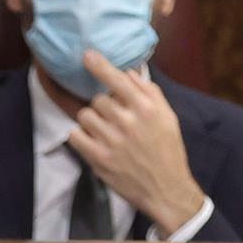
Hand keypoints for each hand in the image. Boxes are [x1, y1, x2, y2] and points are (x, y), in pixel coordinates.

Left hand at [67, 52, 207, 235]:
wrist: (165, 187)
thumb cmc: (167, 149)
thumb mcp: (167, 117)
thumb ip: (149, 93)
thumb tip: (129, 73)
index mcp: (146, 108)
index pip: (117, 80)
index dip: (100, 66)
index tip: (86, 55)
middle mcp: (127, 121)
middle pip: (98, 99)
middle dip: (103, 107)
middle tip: (114, 120)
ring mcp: (110, 140)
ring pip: (85, 116)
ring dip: (91, 121)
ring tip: (105, 132)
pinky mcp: (97, 158)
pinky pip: (75, 135)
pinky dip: (80, 136)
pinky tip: (92, 141)